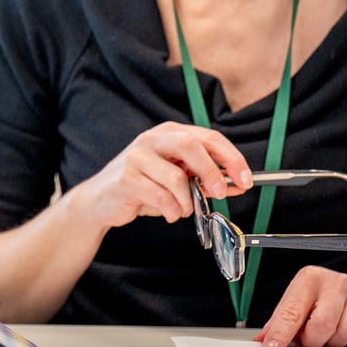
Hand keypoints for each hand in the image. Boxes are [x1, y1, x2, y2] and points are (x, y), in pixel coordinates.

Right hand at [82, 122, 252, 228]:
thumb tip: (237, 183)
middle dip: (212, 171)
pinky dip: (172, 210)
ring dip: (187, 200)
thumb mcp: (178, 179)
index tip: (245, 178)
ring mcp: (137, 156)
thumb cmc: (143, 187)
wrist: (101, 200)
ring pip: (176, 176)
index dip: (231, 157)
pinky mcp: (126, 178)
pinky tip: (169, 213)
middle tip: (221, 192)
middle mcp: (153, 139)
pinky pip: (160, 197)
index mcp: (170, 133)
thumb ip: (205, 179)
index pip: (209, 137)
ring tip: (184, 209)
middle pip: (191, 145)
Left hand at [253, 265, 346, 346]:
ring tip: (330, 336)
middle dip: (314, 342)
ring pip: (344, 334)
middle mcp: (335, 282)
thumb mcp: (296, 306)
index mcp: (309, 279)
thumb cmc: (320, 302)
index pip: (292, 312)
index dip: (281, 334)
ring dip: (335, 344)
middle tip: (312, 341)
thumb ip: (278, 325)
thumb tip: (259, 343)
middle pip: (321, 325)